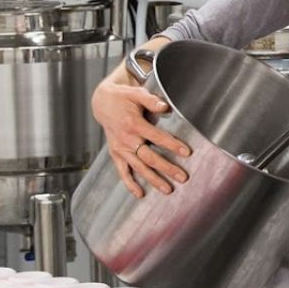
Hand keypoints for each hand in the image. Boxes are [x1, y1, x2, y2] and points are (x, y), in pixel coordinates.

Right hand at [90, 61, 189, 196]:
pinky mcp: (115, 154)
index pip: (156, 137)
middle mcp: (126, 139)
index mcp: (133, 124)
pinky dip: (130, 184)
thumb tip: (165, 106)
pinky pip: (122, 172)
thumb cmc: (123, 97)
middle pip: (149, 157)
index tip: (186, 152)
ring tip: (168, 190)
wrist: (102, 103)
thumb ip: (151, 100)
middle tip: (182, 177)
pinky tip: (140, 194)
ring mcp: (120, 149)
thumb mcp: (135, 93)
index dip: (172, 145)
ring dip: (153, 180)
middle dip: (167, 168)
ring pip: (138, 168)